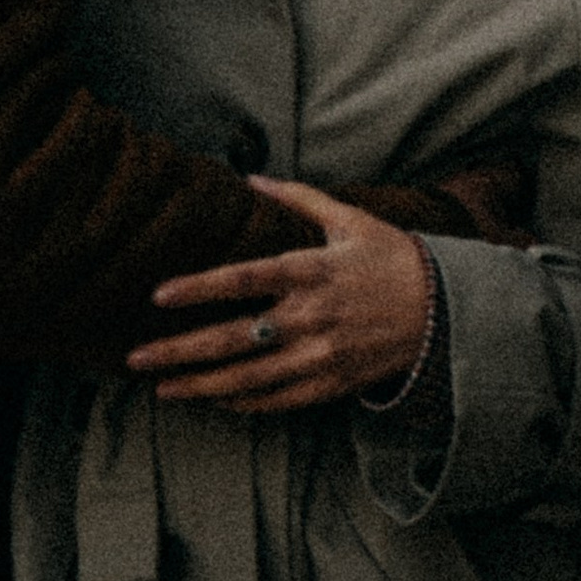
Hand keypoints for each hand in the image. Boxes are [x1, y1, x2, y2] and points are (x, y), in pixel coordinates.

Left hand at [126, 175, 432, 410]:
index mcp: (311, 270)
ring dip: (201, 387)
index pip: (242, 280)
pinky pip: (279, 401)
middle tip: (135, 360)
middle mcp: (310, 317)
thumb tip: (252, 177)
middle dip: (179, 351)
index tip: (158, 296)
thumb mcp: (351, 218)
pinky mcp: (332, 385)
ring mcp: (320, 356)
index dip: (198, 288)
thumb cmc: (394, 257)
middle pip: (232, 339)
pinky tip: (215, 402)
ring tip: (162, 390)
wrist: (446, 311)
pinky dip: (244, 404)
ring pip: (248, 379)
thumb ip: (299, 198)